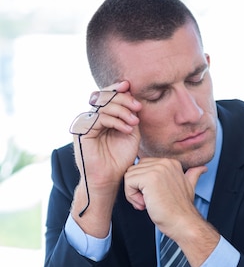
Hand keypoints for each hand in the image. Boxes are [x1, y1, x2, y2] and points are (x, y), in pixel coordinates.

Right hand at [71, 80, 140, 234]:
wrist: (110, 179)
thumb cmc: (120, 158)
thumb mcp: (130, 132)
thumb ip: (130, 114)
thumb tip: (131, 94)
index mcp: (100, 115)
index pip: (107, 95)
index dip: (117, 89)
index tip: (131, 87)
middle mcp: (90, 117)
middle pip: (104, 97)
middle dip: (123, 98)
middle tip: (137, 106)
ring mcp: (85, 123)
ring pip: (103, 106)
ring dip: (122, 111)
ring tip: (134, 122)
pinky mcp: (82, 131)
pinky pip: (100, 118)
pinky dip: (116, 121)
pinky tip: (127, 129)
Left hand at [124, 158, 219, 266]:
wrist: (183, 223)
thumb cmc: (182, 210)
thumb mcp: (189, 187)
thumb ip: (193, 175)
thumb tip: (202, 168)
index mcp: (171, 163)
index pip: (143, 167)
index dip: (144, 184)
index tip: (155, 196)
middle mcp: (165, 163)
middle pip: (134, 170)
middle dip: (137, 187)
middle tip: (149, 201)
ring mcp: (157, 169)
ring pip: (129, 175)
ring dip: (133, 193)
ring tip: (148, 203)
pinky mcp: (149, 178)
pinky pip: (128, 182)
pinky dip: (131, 196)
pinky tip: (144, 204)